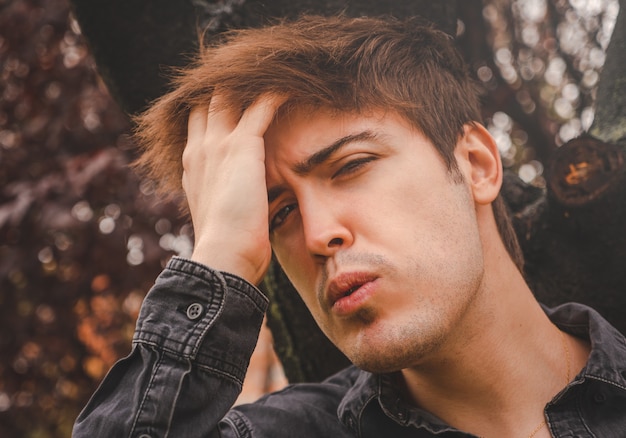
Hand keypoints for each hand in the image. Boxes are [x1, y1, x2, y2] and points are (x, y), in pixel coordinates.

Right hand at [181, 95, 279, 283]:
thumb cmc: (227, 245)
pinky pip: (260, 106)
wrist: (223, 254)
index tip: (232, 100)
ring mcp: (217, 144)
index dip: (213, 107)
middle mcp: (200, 148)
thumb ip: (226, 195)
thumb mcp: (219, 213)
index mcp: (193, 165)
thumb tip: (240, 199)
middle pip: (208, 102)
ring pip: (230, 97)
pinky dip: (275, 95)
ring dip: (250, 85)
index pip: (198, 122)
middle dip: (227, 88)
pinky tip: (291, 88)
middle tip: (252, 79)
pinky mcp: (241, 145)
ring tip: (273, 75)